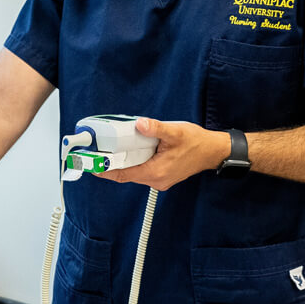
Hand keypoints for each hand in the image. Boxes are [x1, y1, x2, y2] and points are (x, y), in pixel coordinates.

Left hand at [97, 117, 229, 190]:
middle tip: (99, 150)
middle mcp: (155, 179)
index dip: (105, 170)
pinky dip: (135, 160)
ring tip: (114, 147)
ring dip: (124, 160)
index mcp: (155, 172)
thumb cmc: (196, 143)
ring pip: (134, 170)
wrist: (212, 151)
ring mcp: (159, 178)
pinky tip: (134, 148)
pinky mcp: (162, 174)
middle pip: (126, 173)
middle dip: (112, 162)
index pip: (123, 174)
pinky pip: (142, 169)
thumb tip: (139, 124)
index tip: (91, 164)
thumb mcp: (175, 132)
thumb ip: (155, 128)